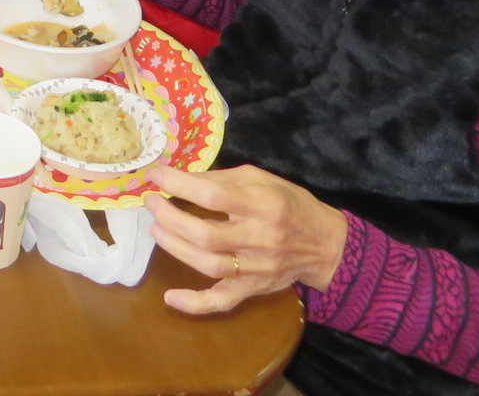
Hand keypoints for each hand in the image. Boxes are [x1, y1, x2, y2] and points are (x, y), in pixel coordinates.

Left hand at [145, 165, 349, 313]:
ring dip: (175, 247)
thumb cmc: (290, 204)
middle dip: (171, 217)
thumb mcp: (262, 179)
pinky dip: (195, 304)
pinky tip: (170, 298)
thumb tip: (181, 178)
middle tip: (152, 202)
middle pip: (207, 235)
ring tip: (156, 229)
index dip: (180, 184)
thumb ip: (222, 179)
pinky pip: (223, 302)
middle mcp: (261, 239)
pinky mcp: (254, 289)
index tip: (157, 175)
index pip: (214, 196)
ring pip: (209, 265)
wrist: (326, 245)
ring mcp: (257, 269)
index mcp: (264, 205)